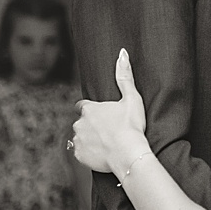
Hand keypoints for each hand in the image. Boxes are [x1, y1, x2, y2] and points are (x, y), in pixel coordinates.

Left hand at [72, 48, 149, 174]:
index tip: (102, 115)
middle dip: (92, 125)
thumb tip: (122, 53)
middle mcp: (79, 123)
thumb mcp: (132, 98)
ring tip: (107, 143)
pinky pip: (81, 153)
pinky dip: (89, 153)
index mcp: (89, 109)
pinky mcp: (79, 155)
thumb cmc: (131, 126)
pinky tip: (103, 153)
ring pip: (81, 137)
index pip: (83, 106)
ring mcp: (78, 140)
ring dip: (90, 138)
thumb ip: (125, 76)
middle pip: (82, 122)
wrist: (129, 155)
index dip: (92, 109)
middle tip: (109, 130)